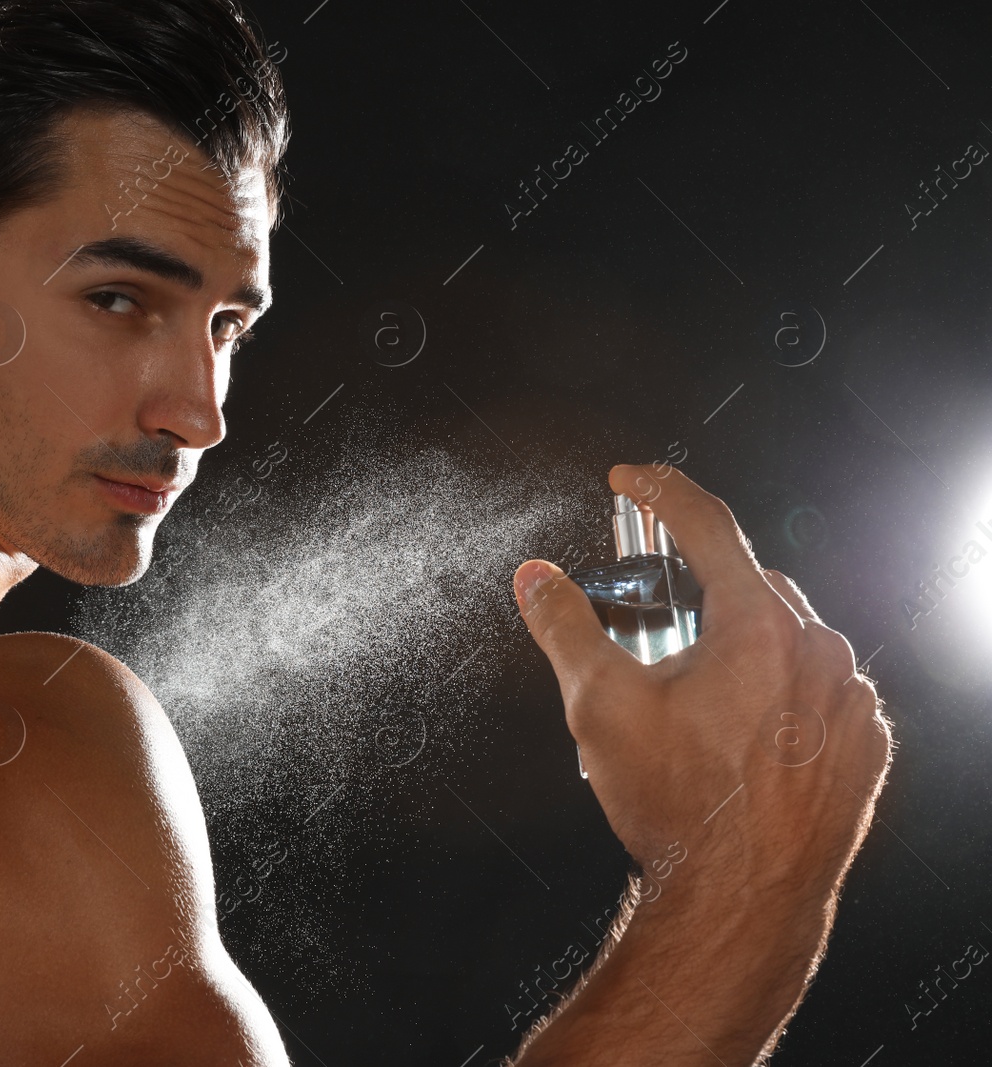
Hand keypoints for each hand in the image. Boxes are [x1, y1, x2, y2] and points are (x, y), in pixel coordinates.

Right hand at [513, 464, 893, 912]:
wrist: (740, 898)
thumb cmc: (679, 805)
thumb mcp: (599, 704)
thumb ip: (564, 626)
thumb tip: (535, 578)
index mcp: (758, 625)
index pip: (705, 524)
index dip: (658, 491)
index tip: (630, 479)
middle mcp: (818, 651)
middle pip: (748, 585)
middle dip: (696, 592)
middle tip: (651, 632)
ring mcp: (850, 700)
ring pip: (789, 638)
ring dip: (741, 646)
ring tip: (692, 703)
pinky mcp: (865, 745)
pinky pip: (821, 691)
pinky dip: (780, 693)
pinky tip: (738, 734)